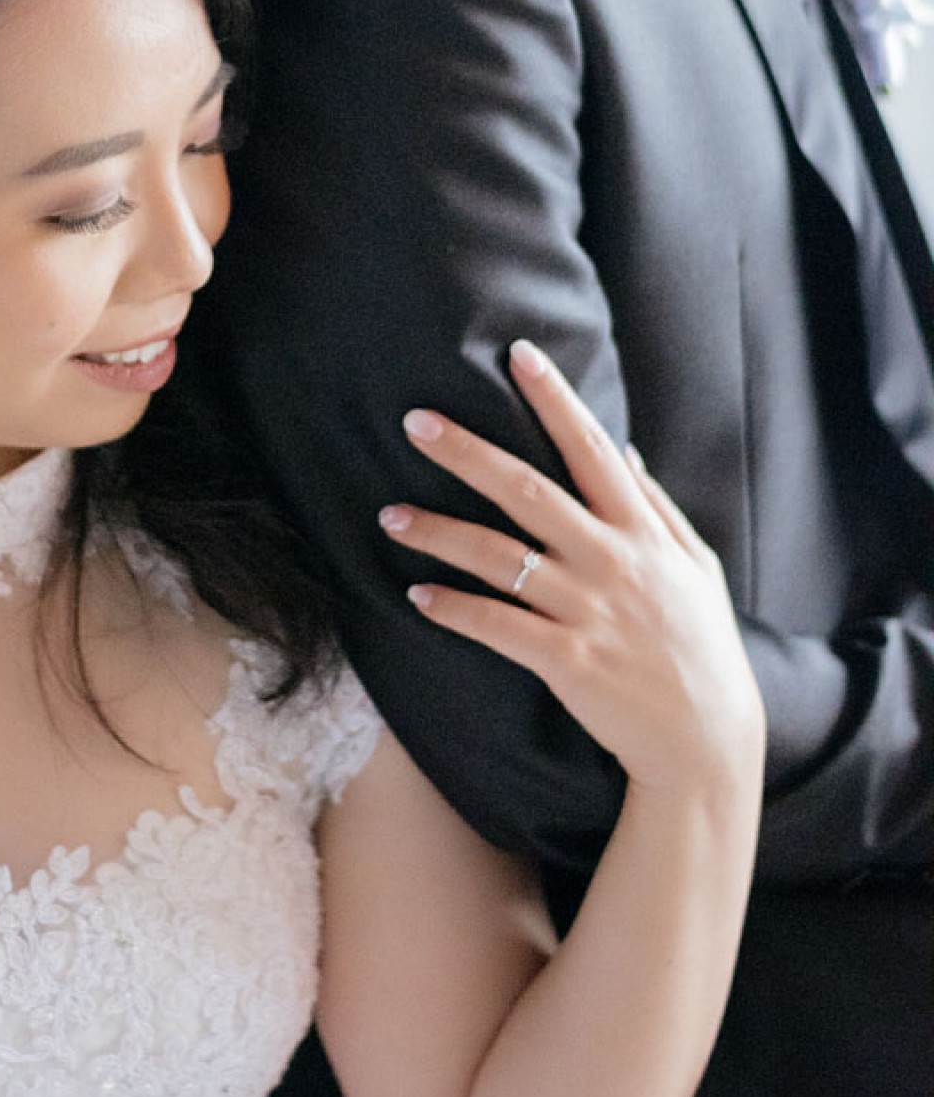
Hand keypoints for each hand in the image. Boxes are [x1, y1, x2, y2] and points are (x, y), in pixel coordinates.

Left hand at [379, 342, 763, 796]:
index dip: (556, 399)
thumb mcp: (695, 567)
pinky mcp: (567, 661)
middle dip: (467, 452)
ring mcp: (588, 611)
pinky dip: (453, 609)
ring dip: (438, 533)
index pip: (592, 448)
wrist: (707, 742)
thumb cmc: (700, 648)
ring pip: (498, 558)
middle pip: (527, 491)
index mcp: (642, 531)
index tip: (519, 354)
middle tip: (414, 421)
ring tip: (389, 515)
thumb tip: (624, 451)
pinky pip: (496, 626)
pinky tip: (416, 595)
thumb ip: (658, 506)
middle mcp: (612, 561)